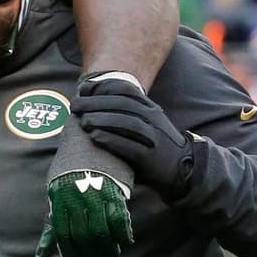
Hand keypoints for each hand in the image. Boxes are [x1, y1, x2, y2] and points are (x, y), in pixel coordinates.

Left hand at [36, 169, 132, 256]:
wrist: (90, 148)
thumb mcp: (57, 203)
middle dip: (91, 256)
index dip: (71, 256)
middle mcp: (76, 199)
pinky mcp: (114, 191)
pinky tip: (124, 241)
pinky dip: (122, 233)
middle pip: (83, 237)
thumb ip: (51, 231)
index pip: (64, 236)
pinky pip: (119, 219)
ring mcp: (95, 194)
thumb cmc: (70, 182)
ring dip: (108, 249)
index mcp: (59, 202)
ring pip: (101, 232)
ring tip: (111, 255)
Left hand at [71, 75, 193, 195]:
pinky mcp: (149, 157)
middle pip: (122, 104)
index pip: (125, 90)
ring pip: (126, 122)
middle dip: (96, 103)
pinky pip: (129, 146)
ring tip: (83, 121)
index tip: (82, 90)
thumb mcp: (144, 124)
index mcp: (149, 107)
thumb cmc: (153, 146)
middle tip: (75, 106)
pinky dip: (111, 140)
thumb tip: (91, 104)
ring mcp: (153, 137)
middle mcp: (152, 118)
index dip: (102, 88)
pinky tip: (95, 137)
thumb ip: (124, 114)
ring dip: (102, 120)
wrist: (182, 168)